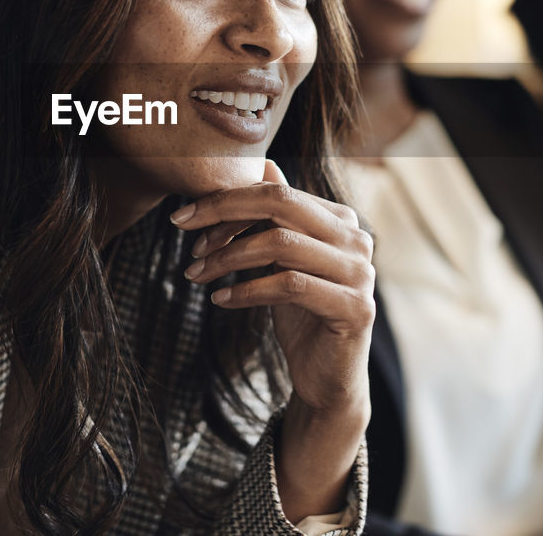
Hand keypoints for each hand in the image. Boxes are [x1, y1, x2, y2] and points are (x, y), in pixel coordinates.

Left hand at [171, 160, 374, 519]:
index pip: (276, 194)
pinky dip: (246, 290)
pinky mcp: (355, 307)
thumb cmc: (302, 314)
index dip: (226, 201)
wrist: (327, 377)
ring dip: (228, 259)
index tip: (182, 217)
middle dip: (224, 218)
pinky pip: (289, 285)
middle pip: (281, 208)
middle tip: (186, 241)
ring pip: (281, 245)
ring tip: (197, 275)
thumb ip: (280, 216)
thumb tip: (264, 166)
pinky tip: (220, 300)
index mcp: (341, 220)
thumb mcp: (284, 260)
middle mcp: (357, 239)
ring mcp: (361, 273)